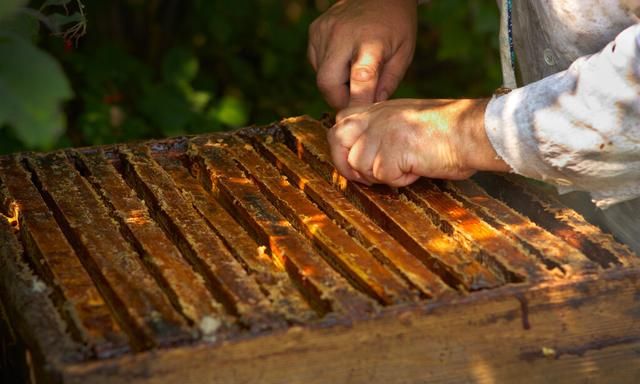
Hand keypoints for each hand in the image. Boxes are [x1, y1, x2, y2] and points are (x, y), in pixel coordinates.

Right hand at [308, 0, 417, 108]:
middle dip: (339, 99)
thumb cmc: (396, 25)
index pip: (361, 78)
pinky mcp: (314, 31)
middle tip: (355, 99)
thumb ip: (389, 83)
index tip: (358, 119)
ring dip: (336, 84)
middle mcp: (342, 34)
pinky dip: (329, 69)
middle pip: (327, 83)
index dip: (357, 102)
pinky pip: (316, 63)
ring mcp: (324, 31)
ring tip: (354, 70)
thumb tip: (370, 109)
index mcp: (371, 40)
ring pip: (320, 76)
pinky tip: (344, 58)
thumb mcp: (404, 53)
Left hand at [327, 99, 509, 185]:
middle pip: (337, 142)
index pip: (341, 124)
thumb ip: (383, 131)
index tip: (356, 163)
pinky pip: (384, 178)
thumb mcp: (407, 120)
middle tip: (369, 178)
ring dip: (382, 175)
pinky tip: (418, 167)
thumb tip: (362, 157)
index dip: (344, 147)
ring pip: (360, 166)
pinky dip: (402, 180)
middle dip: (347, 165)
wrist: (469, 130)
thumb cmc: (447, 129)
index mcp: (378, 109)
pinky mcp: (388, 154)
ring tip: (408, 165)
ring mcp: (379, 135)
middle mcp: (374, 118)